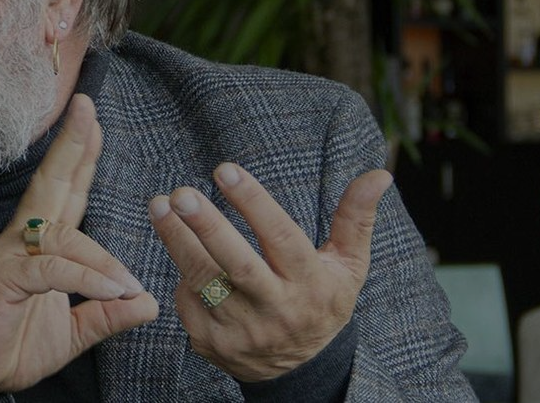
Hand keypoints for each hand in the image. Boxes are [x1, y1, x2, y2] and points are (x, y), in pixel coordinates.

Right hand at [0, 94, 158, 396]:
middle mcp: (21, 240)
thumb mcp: (73, 331)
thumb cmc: (12, 345)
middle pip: (51, 184)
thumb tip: (148, 302)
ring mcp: (9, 256)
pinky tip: (111, 289)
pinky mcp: (4, 280)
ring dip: (101, 256)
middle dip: (72, 145)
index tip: (95, 122)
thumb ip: (107, 313)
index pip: (65, 192)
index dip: (80, 157)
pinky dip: (84, 277)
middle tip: (88, 107)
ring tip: (128, 283)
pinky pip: (51, 269)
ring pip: (61, 234)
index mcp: (38, 244)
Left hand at [148, 163, 390, 381]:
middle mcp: (276, 309)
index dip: (253, 203)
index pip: (281, 239)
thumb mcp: (348, 266)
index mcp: (310, 284)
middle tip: (181, 194)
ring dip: (176, 240)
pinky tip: (176, 245)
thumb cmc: (321, 300)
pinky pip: (187, 301)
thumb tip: (379, 174)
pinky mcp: (211, 342)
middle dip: (206, 227)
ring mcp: (241, 330)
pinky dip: (180, 270)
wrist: (298, 368)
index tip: (225, 170)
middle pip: (237, 265)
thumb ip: (356, 219)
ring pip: (203, 280)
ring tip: (159, 205)